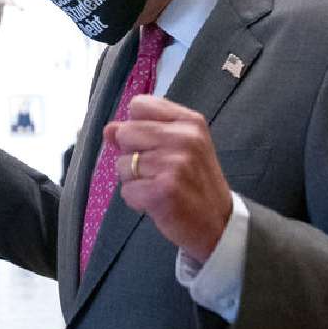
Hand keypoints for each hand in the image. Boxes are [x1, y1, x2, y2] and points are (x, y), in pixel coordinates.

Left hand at [105, 96, 231, 261]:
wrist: (219, 223)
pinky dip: (136, 199)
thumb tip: (109, 128)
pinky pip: (126, 190)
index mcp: (189, 122)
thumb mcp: (178, 148)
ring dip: (134, 180)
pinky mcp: (162, 191)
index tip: (151, 144)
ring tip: (158, 186)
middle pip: (125, 133)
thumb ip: (143, 133)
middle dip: (132, 154)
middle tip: (156, 171)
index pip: (139, 105)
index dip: (136, 126)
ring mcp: (174, 164)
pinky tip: (157, 202)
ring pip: (122, 164)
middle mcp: (184, 138)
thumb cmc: (194, 182)